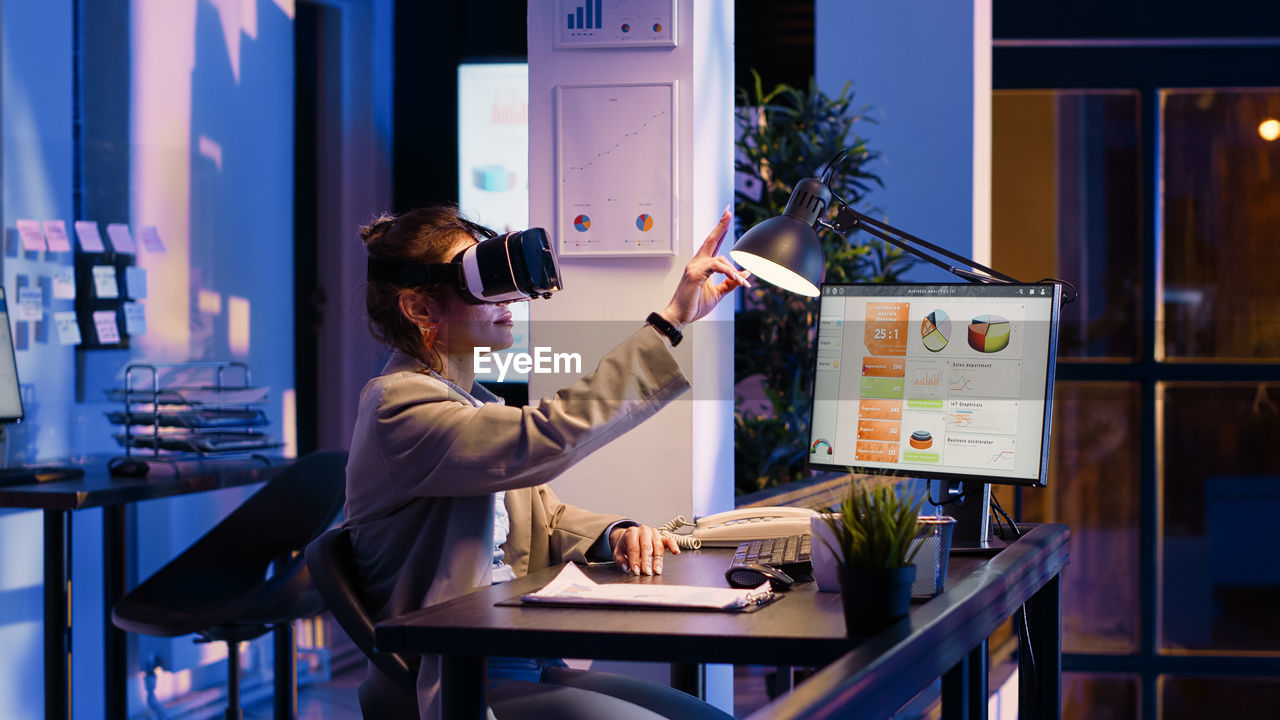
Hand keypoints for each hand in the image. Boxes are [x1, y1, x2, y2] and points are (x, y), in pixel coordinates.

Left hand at [611, 524, 680, 575]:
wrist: (632, 536)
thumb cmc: (626, 545)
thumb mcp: (618, 552)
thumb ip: (620, 560)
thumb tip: (626, 567)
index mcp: (631, 532)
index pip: (633, 547)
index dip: (635, 560)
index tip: (636, 570)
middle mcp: (644, 531)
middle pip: (646, 547)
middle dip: (646, 561)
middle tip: (647, 572)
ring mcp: (654, 533)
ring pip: (658, 546)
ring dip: (658, 559)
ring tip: (657, 570)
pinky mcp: (662, 537)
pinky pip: (669, 540)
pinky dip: (673, 545)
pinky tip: (675, 552)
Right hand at [657, 208, 750, 329]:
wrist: (679, 316)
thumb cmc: (694, 305)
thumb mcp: (718, 293)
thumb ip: (731, 282)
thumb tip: (745, 274)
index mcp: (702, 265)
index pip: (713, 244)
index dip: (720, 230)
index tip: (726, 216)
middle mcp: (697, 263)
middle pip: (711, 240)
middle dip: (721, 225)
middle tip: (728, 212)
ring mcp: (694, 267)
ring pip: (720, 259)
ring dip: (734, 271)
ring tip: (743, 283)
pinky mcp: (695, 274)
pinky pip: (716, 267)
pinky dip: (728, 272)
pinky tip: (736, 280)